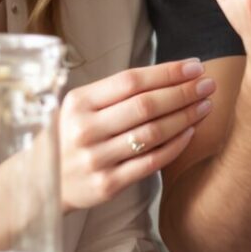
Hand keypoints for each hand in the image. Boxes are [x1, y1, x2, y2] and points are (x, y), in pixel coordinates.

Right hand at [58, 59, 212, 211]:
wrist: (42, 183)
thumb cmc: (69, 136)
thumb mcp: (79, 108)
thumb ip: (114, 93)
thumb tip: (168, 74)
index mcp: (79, 102)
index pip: (131, 81)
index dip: (167, 72)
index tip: (195, 67)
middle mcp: (86, 129)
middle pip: (146, 106)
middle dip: (183, 92)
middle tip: (208, 84)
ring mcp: (96, 159)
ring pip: (152, 134)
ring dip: (185, 117)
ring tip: (205, 106)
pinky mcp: (108, 184)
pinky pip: (151, 163)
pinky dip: (175, 146)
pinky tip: (190, 132)